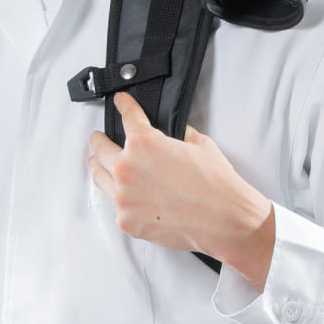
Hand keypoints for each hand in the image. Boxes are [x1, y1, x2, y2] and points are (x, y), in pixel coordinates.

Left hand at [87, 91, 273, 265]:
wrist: (224, 220)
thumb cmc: (216, 185)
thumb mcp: (199, 144)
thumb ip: (178, 135)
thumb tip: (174, 135)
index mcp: (143, 143)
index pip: (127, 117)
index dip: (124, 105)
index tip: (120, 102)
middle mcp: (127, 168)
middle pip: (100, 149)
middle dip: (99, 140)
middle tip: (98, 138)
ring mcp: (124, 197)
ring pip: (99, 177)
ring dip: (100, 167)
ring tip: (99, 164)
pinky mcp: (127, 220)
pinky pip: (117, 206)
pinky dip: (121, 199)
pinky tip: (128, 197)